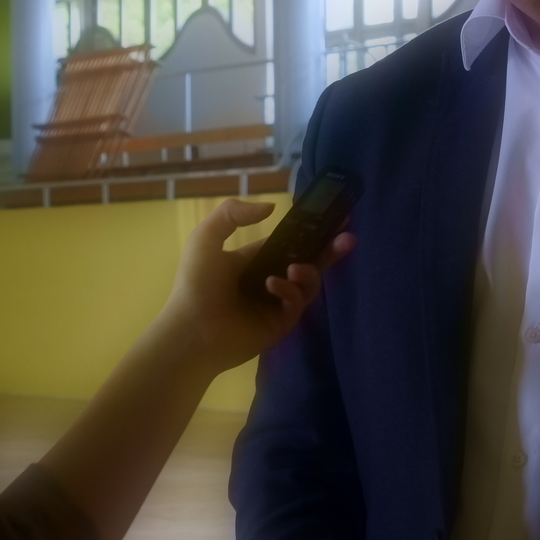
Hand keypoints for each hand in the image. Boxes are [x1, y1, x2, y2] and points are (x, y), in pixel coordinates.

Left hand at [157, 198, 353, 376]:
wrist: (191, 331)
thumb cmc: (196, 284)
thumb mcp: (206, 238)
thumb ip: (232, 213)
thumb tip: (272, 208)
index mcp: (252, 260)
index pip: (287, 244)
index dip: (308, 233)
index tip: (332, 220)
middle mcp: (268, 280)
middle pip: (307, 262)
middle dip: (328, 250)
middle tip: (348, 237)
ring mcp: (275, 304)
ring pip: (307, 284)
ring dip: (307, 272)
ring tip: (294, 269)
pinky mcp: (280, 324)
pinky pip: (297, 303)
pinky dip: (292, 291)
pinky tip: (274, 285)